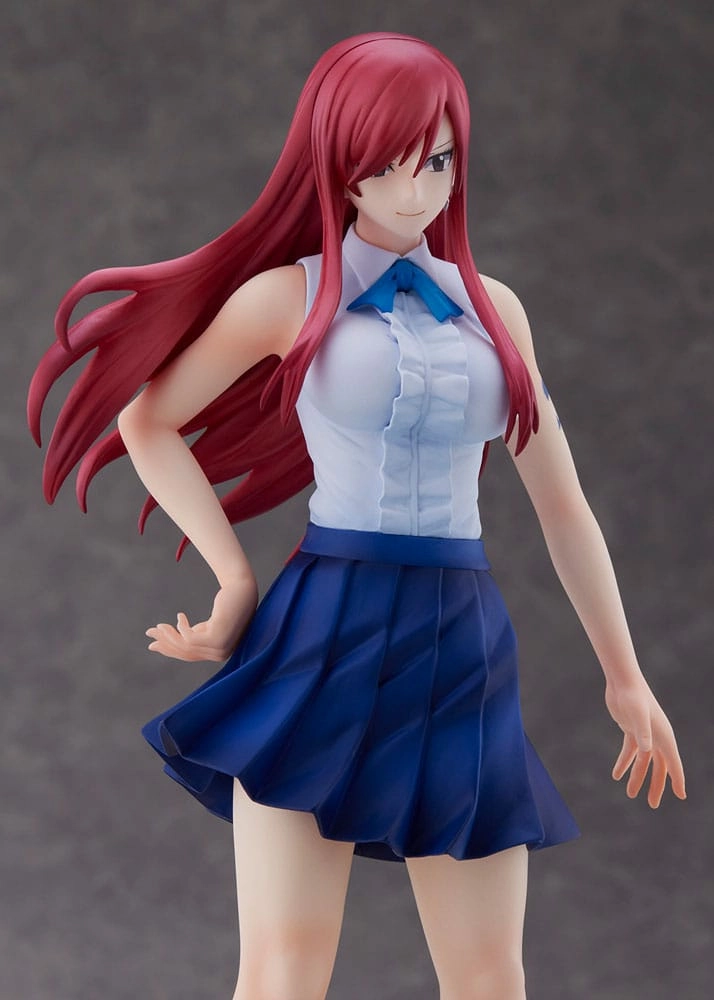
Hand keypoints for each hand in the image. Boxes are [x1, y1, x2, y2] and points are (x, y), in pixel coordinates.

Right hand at [145, 576, 258, 662]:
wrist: (242, 590)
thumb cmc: (225, 606)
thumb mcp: (206, 625)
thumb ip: (192, 636)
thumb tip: (168, 642)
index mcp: (218, 653)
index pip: (189, 656)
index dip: (169, 650)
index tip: (152, 644)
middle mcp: (221, 654)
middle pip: (186, 653)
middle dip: (166, 643)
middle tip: (150, 631)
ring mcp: (222, 647)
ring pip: (186, 646)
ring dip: (169, 635)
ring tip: (161, 624)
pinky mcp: (218, 637)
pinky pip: (191, 638)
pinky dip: (181, 628)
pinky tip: (180, 616)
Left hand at [605, 679, 685, 807]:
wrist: (622, 682)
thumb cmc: (633, 697)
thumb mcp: (638, 715)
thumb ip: (643, 732)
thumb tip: (646, 749)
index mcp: (664, 736)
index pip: (674, 763)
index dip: (678, 780)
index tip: (681, 796)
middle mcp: (657, 736)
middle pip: (659, 767)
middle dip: (656, 786)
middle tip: (652, 805)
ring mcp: (643, 733)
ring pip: (643, 761)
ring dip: (637, 777)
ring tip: (630, 794)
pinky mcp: (630, 729)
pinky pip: (629, 751)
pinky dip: (624, 763)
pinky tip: (616, 774)